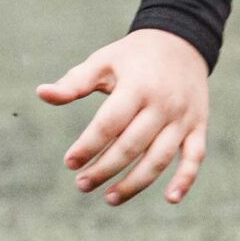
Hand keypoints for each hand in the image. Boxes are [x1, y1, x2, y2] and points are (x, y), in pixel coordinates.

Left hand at [37, 28, 211, 205]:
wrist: (181, 41)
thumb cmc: (133, 56)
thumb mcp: (103, 61)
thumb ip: (73, 82)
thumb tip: (41, 94)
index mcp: (137, 86)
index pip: (109, 124)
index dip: (88, 146)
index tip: (69, 163)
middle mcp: (163, 104)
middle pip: (131, 145)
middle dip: (104, 169)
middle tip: (81, 184)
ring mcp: (183, 117)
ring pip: (159, 158)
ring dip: (135, 183)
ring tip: (109, 198)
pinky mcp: (198, 126)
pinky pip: (195, 157)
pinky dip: (186, 179)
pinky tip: (171, 199)